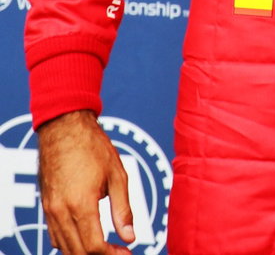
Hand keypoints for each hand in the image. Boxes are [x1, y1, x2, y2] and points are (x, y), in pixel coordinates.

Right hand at [36, 110, 134, 254]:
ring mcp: (50, 211)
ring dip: (84, 252)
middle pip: (78, 252)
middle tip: (120, 251)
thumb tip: (130, 236)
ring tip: (107, 247)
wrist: (64, 129)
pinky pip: (55, 236)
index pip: (94, 246)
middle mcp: (61, 212)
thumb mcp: (118, 176)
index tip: (127, 252)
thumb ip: (123, 209)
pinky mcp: (46, 207)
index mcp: (81, 204)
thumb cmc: (93, 148)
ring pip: (64, 247)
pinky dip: (70, 244)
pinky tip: (87, 237)